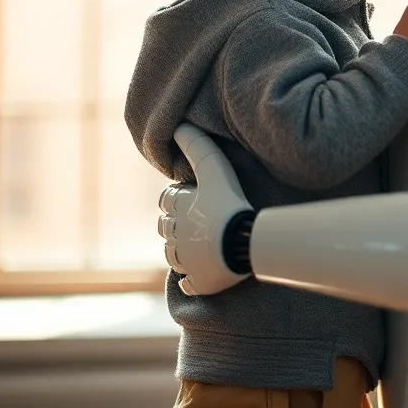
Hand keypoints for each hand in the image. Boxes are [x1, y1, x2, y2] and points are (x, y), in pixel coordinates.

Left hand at [158, 123, 254, 295]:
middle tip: (196, 219)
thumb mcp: (214, 168)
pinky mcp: (198, 282)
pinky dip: (190, 279)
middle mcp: (176, 236)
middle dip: (175, 222)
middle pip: (166, 227)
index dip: (176, 196)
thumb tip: (178, 125)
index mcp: (179, 210)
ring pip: (172, 256)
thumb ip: (197, 145)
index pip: (167, 200)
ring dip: (180, 250)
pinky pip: (187, 283)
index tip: (192, 195)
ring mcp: (186, 261)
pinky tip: (196, 276)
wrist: (241, 242)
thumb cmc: (228, 202)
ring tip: (196, 246)